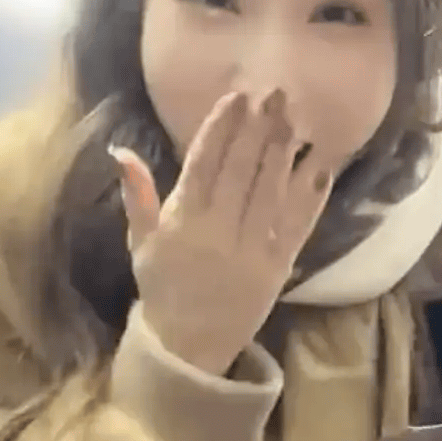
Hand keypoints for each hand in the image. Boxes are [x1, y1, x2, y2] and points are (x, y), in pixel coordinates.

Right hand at [111, 90, 330, 374]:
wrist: (188, 347)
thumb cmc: (164, 288)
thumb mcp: (141, 243)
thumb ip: (137, 196)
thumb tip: (121, 152)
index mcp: (183, 222)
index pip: (204, 164)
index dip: (222, 128)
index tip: (237, 98)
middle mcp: (218, 232)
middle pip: (242, 170)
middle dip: (258, 129)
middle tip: (274, 93)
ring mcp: (251, 250)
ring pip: (270, 192)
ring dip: (283, 152)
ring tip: (293, 118)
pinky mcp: (277, 268)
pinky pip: (296, 226)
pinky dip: (309, 197)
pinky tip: (320, 167)